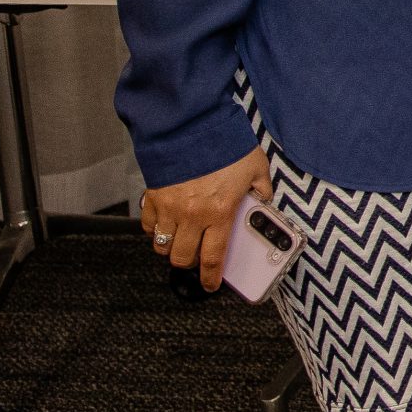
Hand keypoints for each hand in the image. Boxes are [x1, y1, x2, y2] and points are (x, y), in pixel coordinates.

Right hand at [139, 148, 272, 292]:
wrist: (192, 126)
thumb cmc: (225, 146)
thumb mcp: (256, 167)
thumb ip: (261, 189)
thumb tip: (263, 202)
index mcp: (219, 213)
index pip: (213, 257)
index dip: (211, 277)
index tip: (211, 285)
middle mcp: (192, 216)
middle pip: (183, 257)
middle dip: (189, 263)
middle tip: (196, 258)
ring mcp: (169, 208)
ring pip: (163, 245)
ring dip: (171, 248)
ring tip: (181, 242)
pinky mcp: (153, 197)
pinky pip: (148, 226)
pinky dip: (155, 230)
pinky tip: (165, 224)